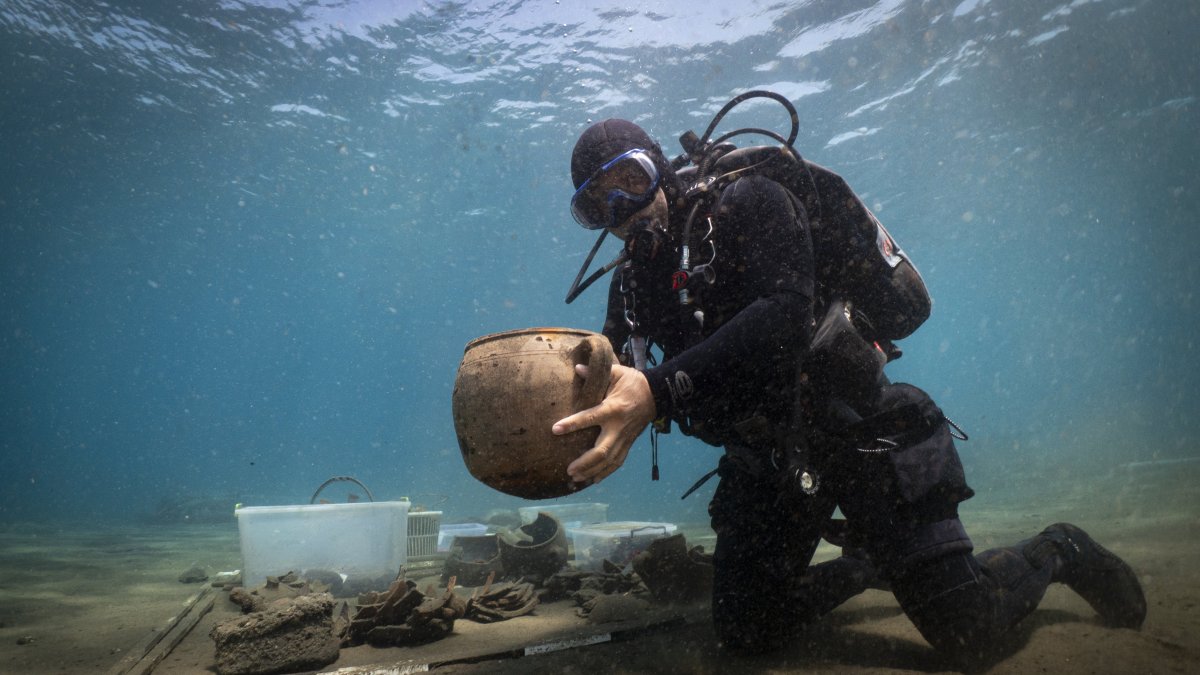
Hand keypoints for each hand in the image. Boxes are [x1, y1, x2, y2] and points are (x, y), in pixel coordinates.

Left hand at [552, 363, 655, 484]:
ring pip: (609, 461)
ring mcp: (625, 438)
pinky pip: (617, 461)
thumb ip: (596, 372)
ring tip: (576, 478)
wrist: (657, 394)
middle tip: (569, 470)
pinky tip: (594, 480)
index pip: (590, 417)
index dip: (572, 424)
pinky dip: (606, 472)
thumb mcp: (616, 372)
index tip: (555, 429)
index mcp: (613, 408)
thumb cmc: (632, 382)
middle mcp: (619, 427)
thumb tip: (577, 368)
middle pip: (602, 451)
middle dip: (585, 463)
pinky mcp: (629, 443)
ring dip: (593, 471)